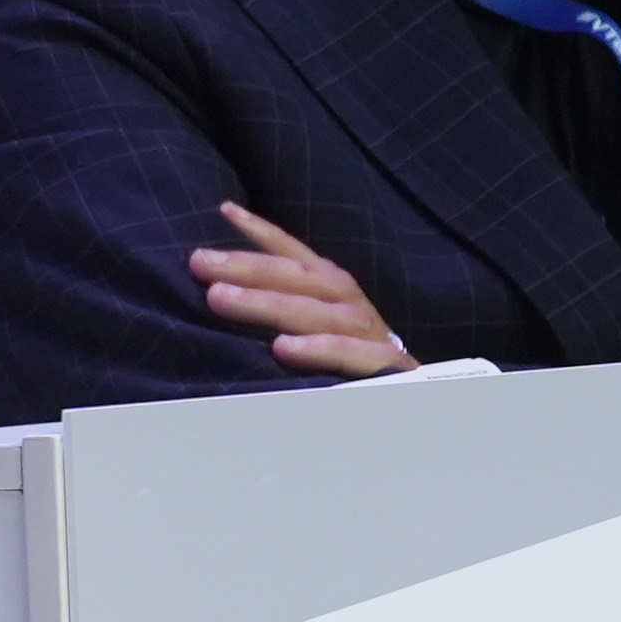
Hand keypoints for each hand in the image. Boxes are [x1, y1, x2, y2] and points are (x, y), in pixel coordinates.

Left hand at [194, 203, 413, 378]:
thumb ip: (282, 319)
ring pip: (322, 312)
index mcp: (338, 297)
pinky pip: (355, 356)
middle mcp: (355, 309)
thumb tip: (221, 298)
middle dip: (250, 266)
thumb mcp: (316, 339)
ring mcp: (375, 338)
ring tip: (220, 298)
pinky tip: (282, 348)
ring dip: (269, 303)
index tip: (226, 209)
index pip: (299, 258)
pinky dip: (320, 349)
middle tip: (200, 262)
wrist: (420, 412)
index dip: (264, 232)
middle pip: (303, 278)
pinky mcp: (389, 371)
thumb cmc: (354, 374)